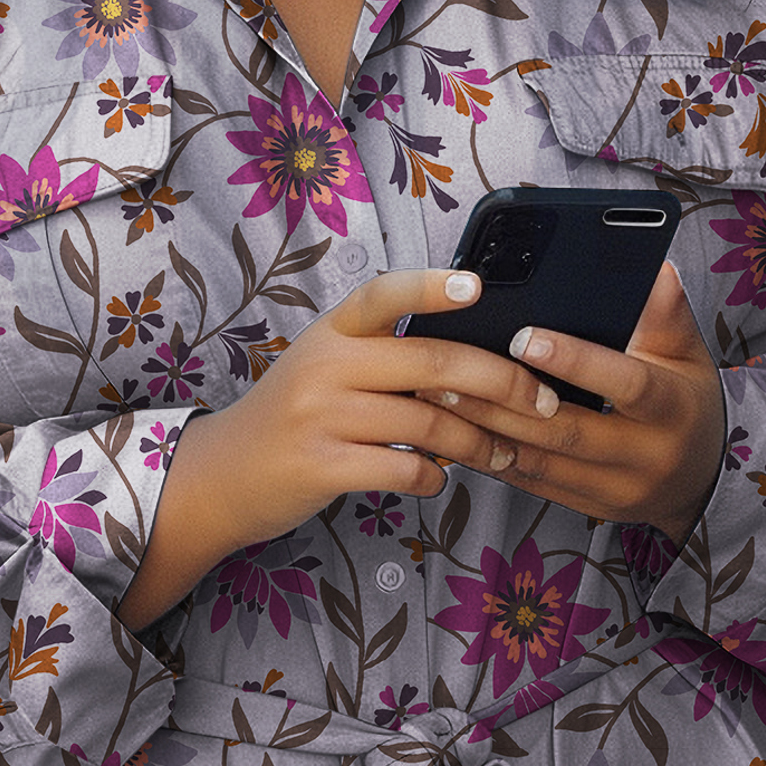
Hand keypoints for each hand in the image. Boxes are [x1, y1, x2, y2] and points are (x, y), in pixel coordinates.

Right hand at [116, 266, 558, 627]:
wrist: (221, 474)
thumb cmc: (292, 416)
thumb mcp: (326, 367)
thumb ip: (385, 358)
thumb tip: (474, 362)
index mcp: (333, 331)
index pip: (383, 294)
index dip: (430, 287)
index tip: (477, 286)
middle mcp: (326, 365)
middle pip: (431, 363)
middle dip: (503, 383)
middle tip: (545, 401)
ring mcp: (321, 417)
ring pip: (427, 423)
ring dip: (479, 442)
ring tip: (505, 452)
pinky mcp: (321, 467)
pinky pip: (402, 471)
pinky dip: (435, 478)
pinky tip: (441, 479)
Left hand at [435, 262, 725, 542]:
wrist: (700, 478)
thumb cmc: (684, 399)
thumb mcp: (687, 353)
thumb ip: (667, 313)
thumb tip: (656, 268)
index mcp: (673, 408)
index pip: (626, 383)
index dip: (575, 361)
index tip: (522, 336)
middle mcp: (647, 455)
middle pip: (569, 431)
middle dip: (505, 402)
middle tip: (451, 372)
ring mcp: (617, 489)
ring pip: (542, 463)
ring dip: (487, 432)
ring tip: (440, 399)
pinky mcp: (589, 507)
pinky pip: (533, 484)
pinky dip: (492, 459)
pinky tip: (454, 434)